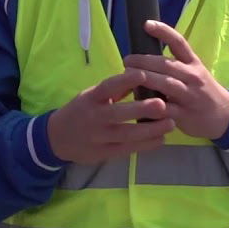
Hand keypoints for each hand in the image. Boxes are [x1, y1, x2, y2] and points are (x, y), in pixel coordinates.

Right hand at [47, 69, 175, 164]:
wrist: (58, 138)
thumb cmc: (81, 111)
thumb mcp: (91, 95)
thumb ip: (114, 90)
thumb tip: (140, 78)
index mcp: (91, 98)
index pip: (108, 87)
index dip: (125, 81)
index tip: (144, 74)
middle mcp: (95, 117)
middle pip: (119, 113)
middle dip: (142, 109)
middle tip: (163, 105)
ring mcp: (100, 137)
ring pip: (128, 134)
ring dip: (151, 129)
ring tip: (171, 124)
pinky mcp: (105, 153)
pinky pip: (128, 149)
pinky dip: (146, 145)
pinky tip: (161, 139)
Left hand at [123, 20, 228, 139]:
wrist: (225, 115)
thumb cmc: (202, 90)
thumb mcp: (195, 72)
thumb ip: (175, 63)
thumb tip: (145, 52)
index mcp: (193, 63)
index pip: (179, 42)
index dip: (163, 31)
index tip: (146, 24)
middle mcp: (192, 77)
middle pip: (167, 64)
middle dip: (144, 61)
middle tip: (127, 60)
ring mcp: (189, 95)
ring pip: (166, 84)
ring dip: (145, 78)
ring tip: (127, 75)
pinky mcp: (184, 114)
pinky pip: (165, 109)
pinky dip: (150, 105)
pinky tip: (137, 103)